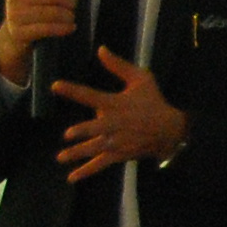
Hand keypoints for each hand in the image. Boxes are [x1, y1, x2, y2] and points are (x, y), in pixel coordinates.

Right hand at [0, 0, 93, 87]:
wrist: (13, 35)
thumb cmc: (34, 8)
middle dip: (71, 1)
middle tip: (73, 7)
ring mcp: (15, 14)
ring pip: (54, 12)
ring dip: (69, 16)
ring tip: (71, 18)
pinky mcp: (19, 32)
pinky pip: (49, 29)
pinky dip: (64, 28)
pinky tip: (70, 28)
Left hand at [51, 49, 189, 179]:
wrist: (170, 129)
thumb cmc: (153, 101)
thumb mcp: (141, 78)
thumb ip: (118, 65)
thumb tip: (100, 49)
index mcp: (115, 103)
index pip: (90, 95)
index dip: (73, 90)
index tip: (55, 85)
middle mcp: (113, 123)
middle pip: (95, 128)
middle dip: (83, 131)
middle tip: (68, 134)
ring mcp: (116, 141)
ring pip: (94, 148)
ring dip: (78, 153)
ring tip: (61, 157)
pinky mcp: (119, 154)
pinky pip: (100, 163)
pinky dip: (87, 171)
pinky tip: (72, 177)